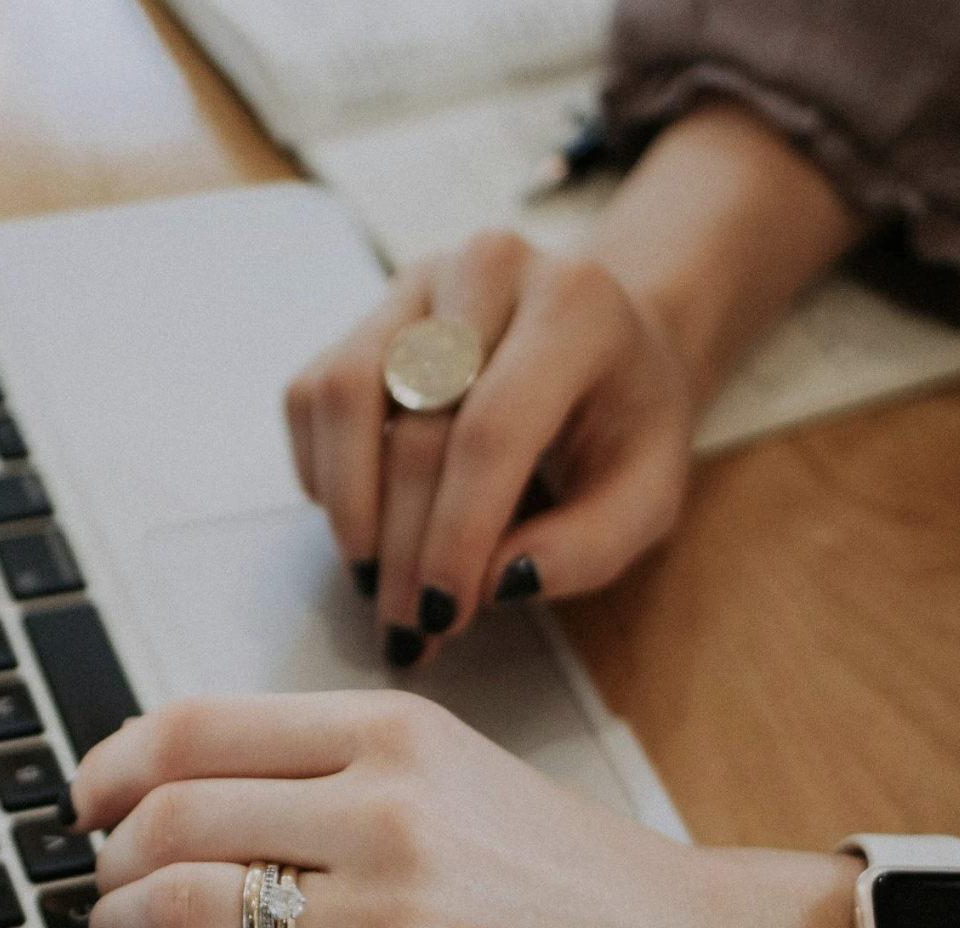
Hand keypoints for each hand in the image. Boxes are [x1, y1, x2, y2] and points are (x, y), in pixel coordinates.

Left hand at [73, 691, 884, 927]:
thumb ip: (334, 767)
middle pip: (171, 818)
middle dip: (106, 865)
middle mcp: (390, 814)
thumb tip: (190, 788)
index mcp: (396, 735)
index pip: (196, 727)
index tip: (86, 802)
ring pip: (186, 911)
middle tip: (102, 893)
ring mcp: (398, 924)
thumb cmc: (578, 877)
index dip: (111, 766)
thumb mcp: (459, 772)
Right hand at [282, 233, 695, 666]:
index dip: (456, 533)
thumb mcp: (648, 495)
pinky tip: (365, 519)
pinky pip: (312, 394)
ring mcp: (418, 282)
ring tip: (374, 578)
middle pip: (416, 425)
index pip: (492, 429)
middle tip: (407, 626)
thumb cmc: (626, 423)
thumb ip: (589, 547)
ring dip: (349, 507)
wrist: (607, 341)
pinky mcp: (368, 310)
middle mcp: (489, 270)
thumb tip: (497, 583)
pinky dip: (323, 471)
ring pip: (343, 394)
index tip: (443, 615)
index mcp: (575, 306)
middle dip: (404, 546)